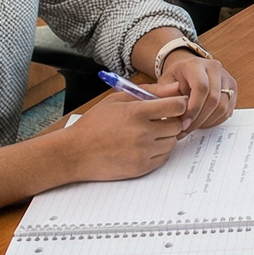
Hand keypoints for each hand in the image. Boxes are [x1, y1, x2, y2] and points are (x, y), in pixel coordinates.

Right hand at [63, 86, 190, 180]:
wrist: (75, 152)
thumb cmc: (95, 123)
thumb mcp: (118, 99)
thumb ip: (150, 91)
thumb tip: (176, 87)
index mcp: (137, 112)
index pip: (177, 106)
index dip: (178, 104)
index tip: (172, 105)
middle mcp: (143, 133)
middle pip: (177, 125)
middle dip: (172, 121)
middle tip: (158, 120)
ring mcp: (143, 152)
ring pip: (173, 142)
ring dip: (166, 137)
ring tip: (149, 133)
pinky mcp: (142, 168)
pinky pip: (164, 157)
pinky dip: (159, 151)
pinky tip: (145, 146)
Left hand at [158, 50, 236, 132]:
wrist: (188, 71)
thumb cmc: (175, 78)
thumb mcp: (164, 83)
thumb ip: (164, 94)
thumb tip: (172, 105)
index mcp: (196, 64)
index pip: (201, 87)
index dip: (193, 108)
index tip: (183, 123)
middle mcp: (215, 68)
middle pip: (213, 98)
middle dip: (199, 119)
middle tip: (186, 130)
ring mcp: (226, 78)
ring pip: (223, 106)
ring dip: (207, 121)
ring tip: (193, 127)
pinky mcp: (233, 88)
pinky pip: (228, 110)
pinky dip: (215, 120)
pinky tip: (202, 123)